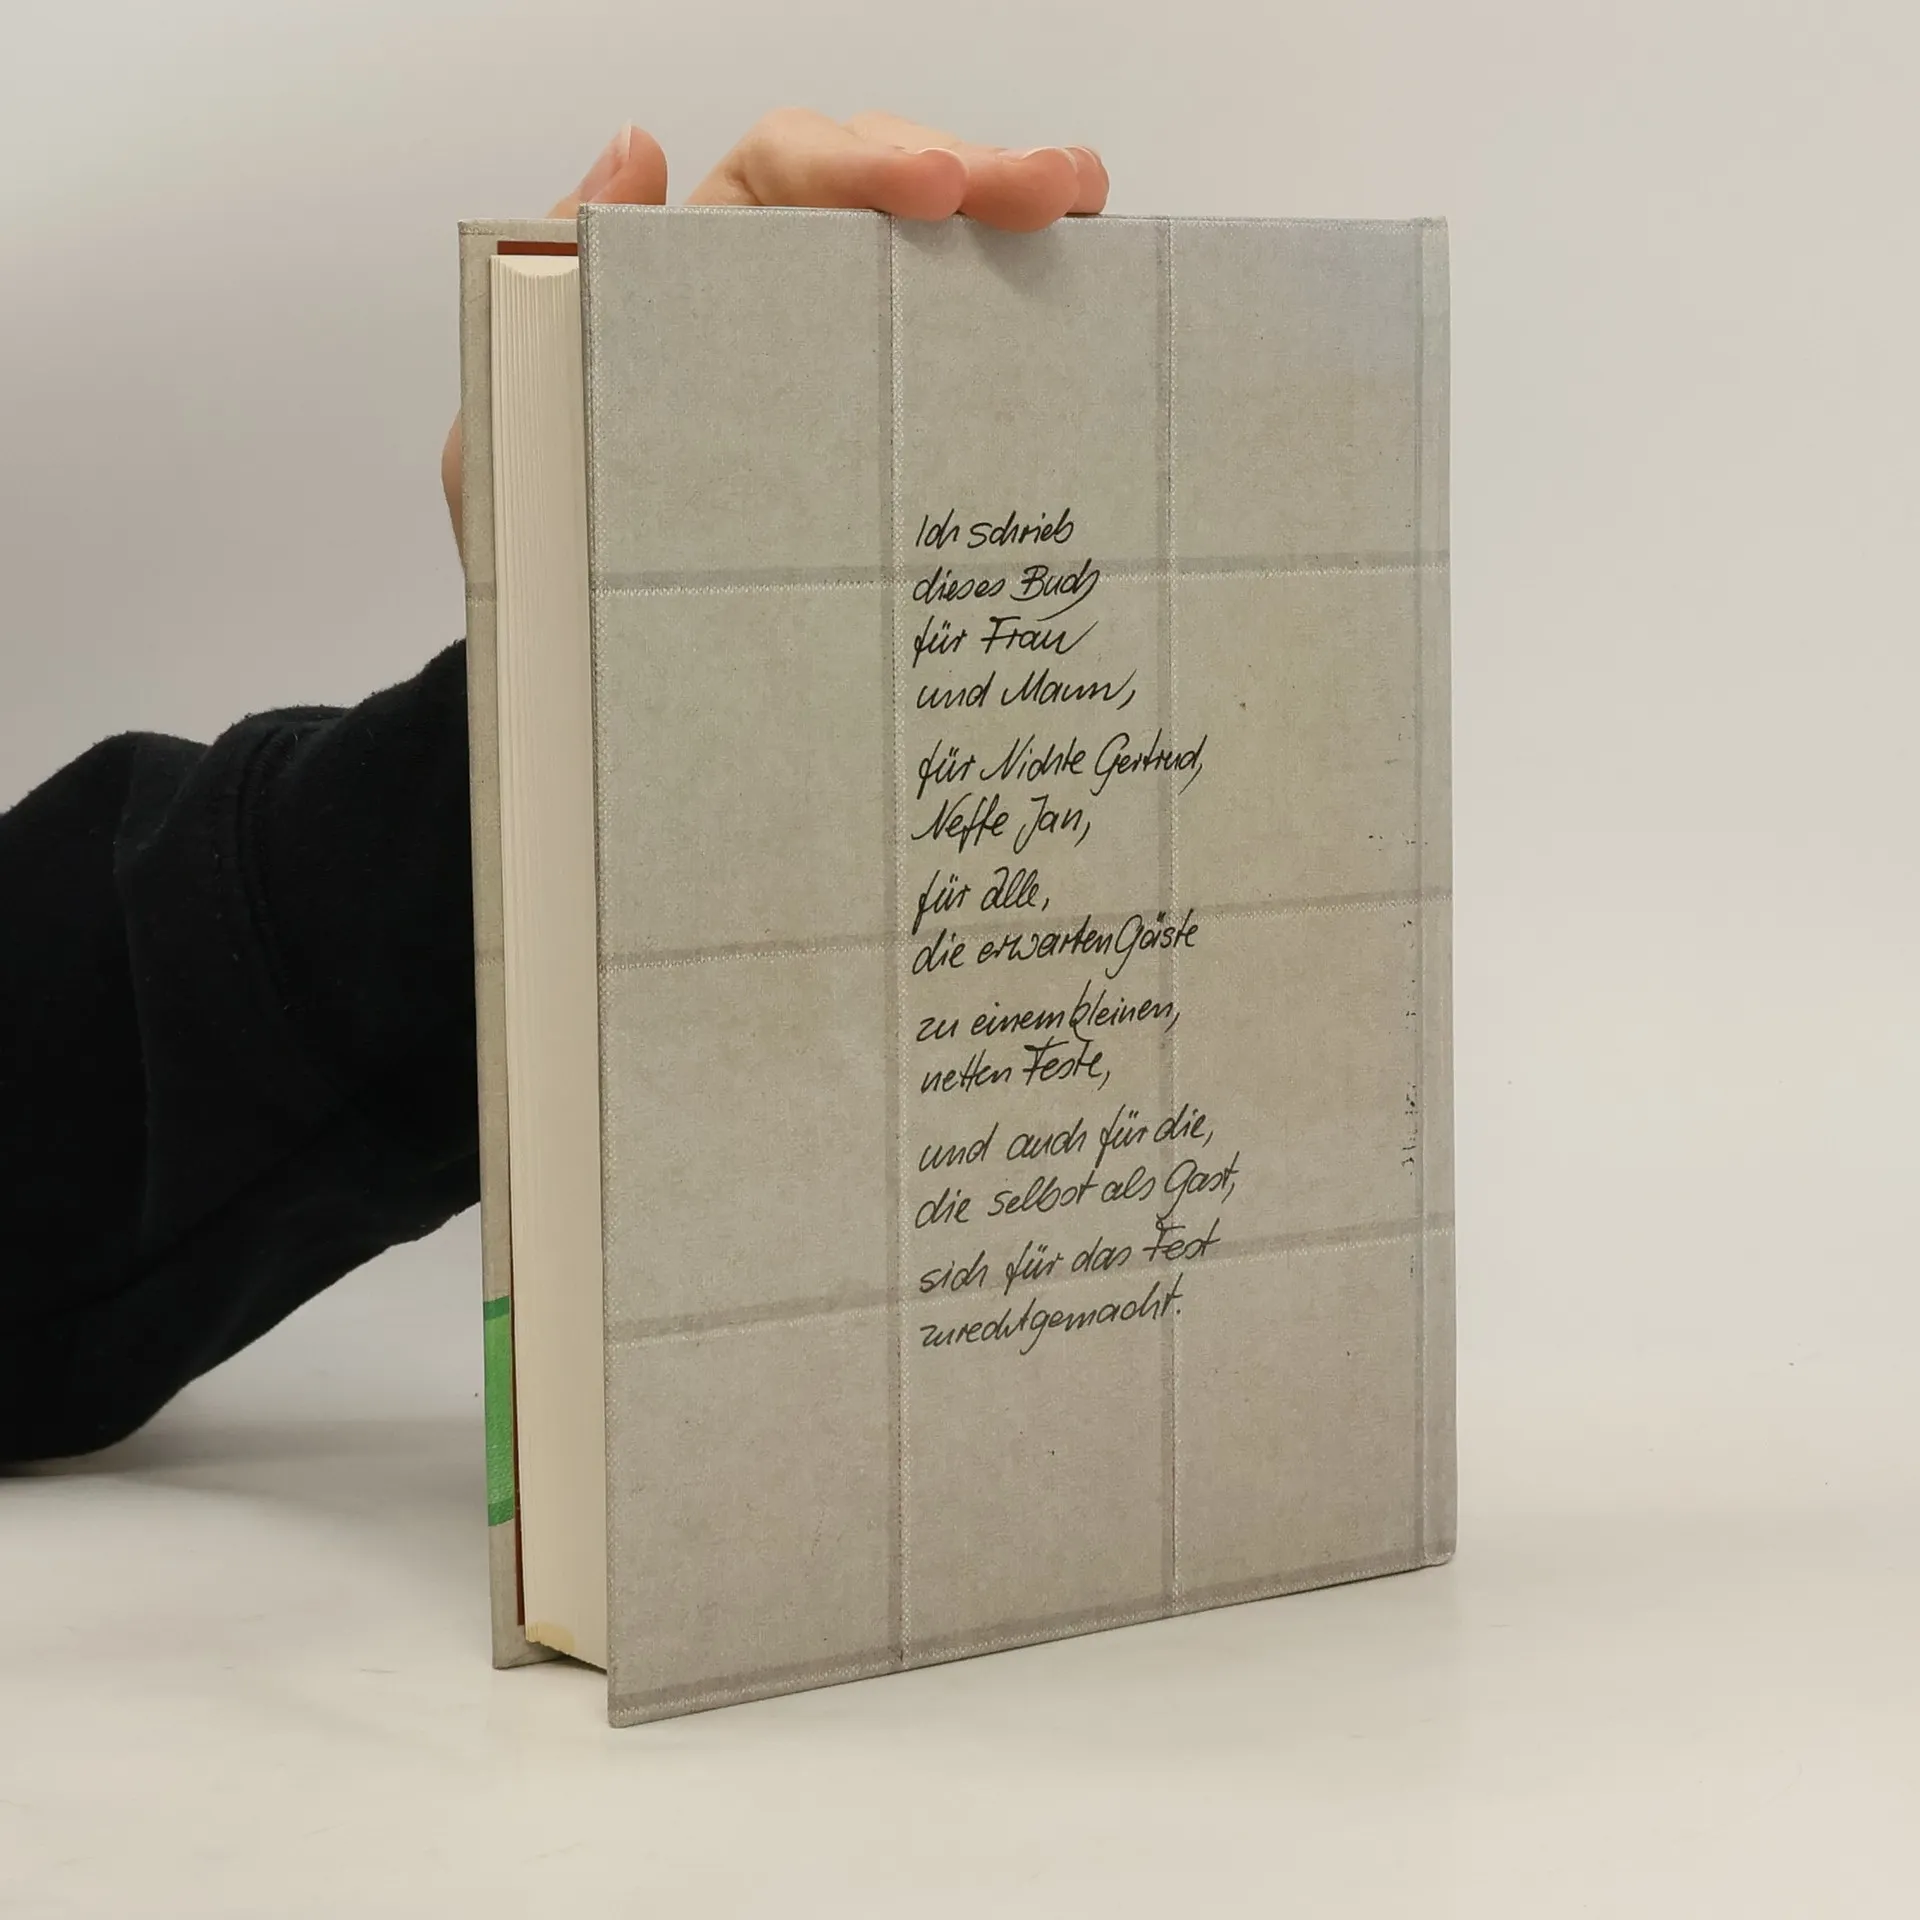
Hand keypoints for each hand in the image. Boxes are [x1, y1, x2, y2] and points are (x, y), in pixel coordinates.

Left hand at [443, 112, 1108, 550]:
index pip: (783, 172)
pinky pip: (959, 356)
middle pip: (883, 189)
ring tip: (1083, 208)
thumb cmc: (548, 554)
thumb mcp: (525, 419)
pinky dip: (1023, 314)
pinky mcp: (889, 436)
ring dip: (1017, 218)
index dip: (861, 162)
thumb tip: (636, 148)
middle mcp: (774, 298)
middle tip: (1051, 193)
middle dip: (973, 172)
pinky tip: (1082, 294)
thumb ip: (552, 287)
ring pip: (936, 256)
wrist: (583, 669)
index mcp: (688, 280)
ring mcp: (841, 361)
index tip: (933, 193)